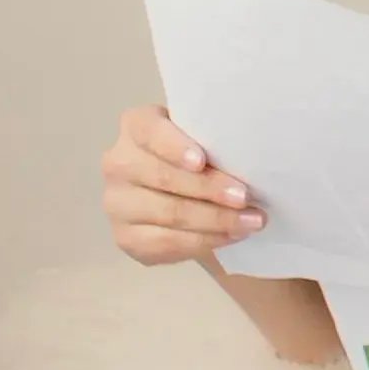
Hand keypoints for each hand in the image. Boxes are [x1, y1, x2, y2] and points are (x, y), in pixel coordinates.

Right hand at [100, 105, 261, 265]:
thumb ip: (212, 141)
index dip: (174, 147)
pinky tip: (230, 236)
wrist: (180, 195)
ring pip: (169, 213)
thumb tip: (250, 159)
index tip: (201, 161)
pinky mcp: (125, 237)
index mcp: (136, 126)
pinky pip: (166, 243)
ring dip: (215, 220)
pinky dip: (204, 241)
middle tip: (245, 198)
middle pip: (163, 177)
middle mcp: (118, 163)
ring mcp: (117, 202)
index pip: (150, 131)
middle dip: (209, 189)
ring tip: (251, 221)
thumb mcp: (202, 137)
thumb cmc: (199, 155)